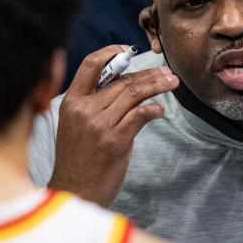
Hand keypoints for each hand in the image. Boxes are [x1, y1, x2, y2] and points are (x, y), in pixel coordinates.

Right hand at [49, 45, 177, 206]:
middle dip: (148, 74)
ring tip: (172, 83)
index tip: (129, 50)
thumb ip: (94, 105)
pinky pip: (141, 115)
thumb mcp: (74, 125)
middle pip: (121, 80)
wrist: (74, 191)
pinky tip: (160, 111)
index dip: (111, 52)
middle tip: (167, 72)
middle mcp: (84, 109)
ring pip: (134, 93)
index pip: (90, 65)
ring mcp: (100, 124)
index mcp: (71, 102)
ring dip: (157, 85)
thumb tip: (124, 87)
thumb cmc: (77, 160)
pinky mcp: (116, 140)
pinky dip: (154, 109)